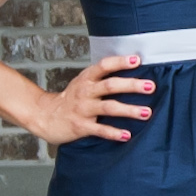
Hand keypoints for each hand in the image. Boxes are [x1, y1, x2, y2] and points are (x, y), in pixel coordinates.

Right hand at [30, 55, 155, 146]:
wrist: (45, 116)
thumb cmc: (71, 99)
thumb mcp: (83, 83)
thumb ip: (103, 78)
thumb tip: (133, 71)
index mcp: (86, 78)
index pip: (104, 66)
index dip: (120, 62)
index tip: (137, 60)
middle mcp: (85, 92)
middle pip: (110, 86)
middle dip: (132, 85)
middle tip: (150, 86)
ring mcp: (83, 109)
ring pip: (108, 108)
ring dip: (129, 110)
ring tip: (146, 112)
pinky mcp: (80, 126)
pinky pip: (100, 130)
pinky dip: (114, 133)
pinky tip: (127, 135)